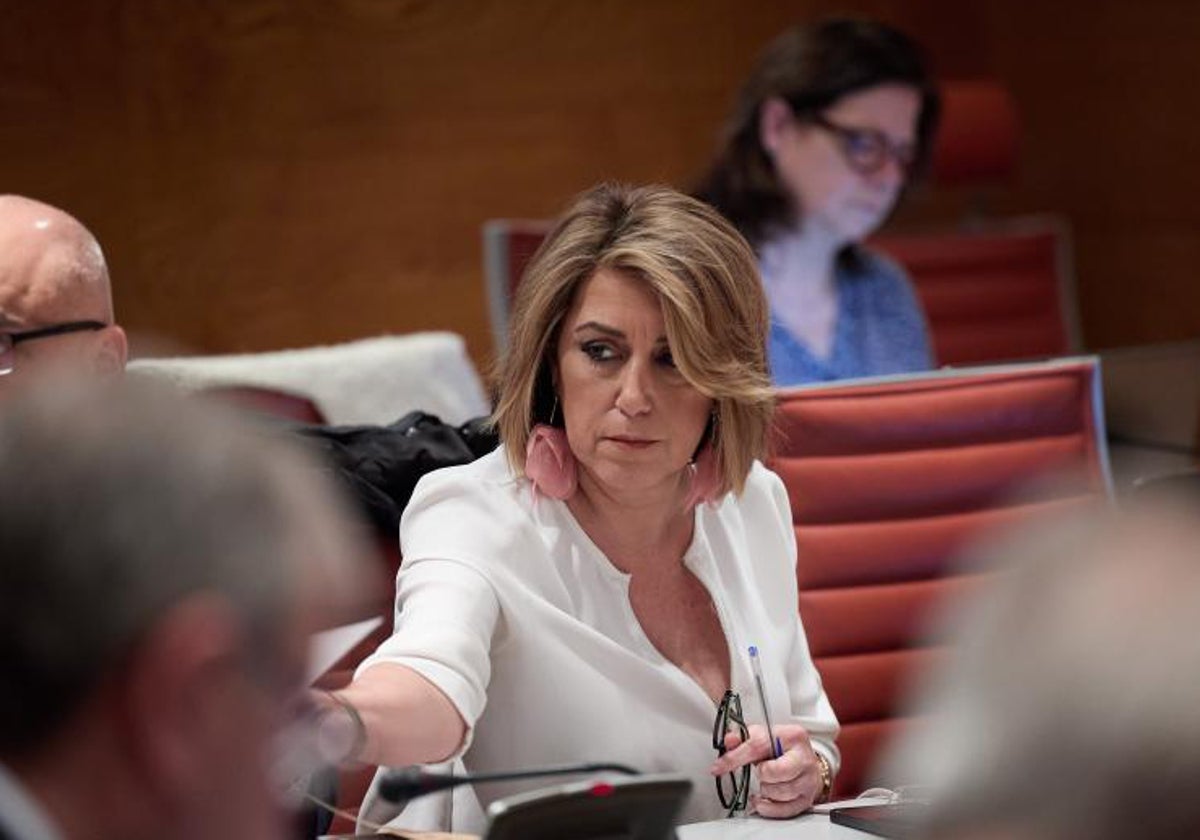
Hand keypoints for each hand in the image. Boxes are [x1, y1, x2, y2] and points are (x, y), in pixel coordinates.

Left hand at [708, 723, 823, 818]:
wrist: (805, 760)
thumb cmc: (783, 747)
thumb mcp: (763, 735)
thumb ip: (743, 738)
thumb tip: (729, 740)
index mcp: (792, 735)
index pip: (758, 746)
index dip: (734, 758)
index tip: (718, 767)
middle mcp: (804, 758)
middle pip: (774, 772)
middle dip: (762, 774)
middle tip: (760, 770)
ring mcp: (808, 780)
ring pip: (779, 793)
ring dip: (766, 790)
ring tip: (766, 782)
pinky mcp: (807, 799)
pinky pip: (784, 810)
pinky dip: (769, 807)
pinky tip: (764, 799)